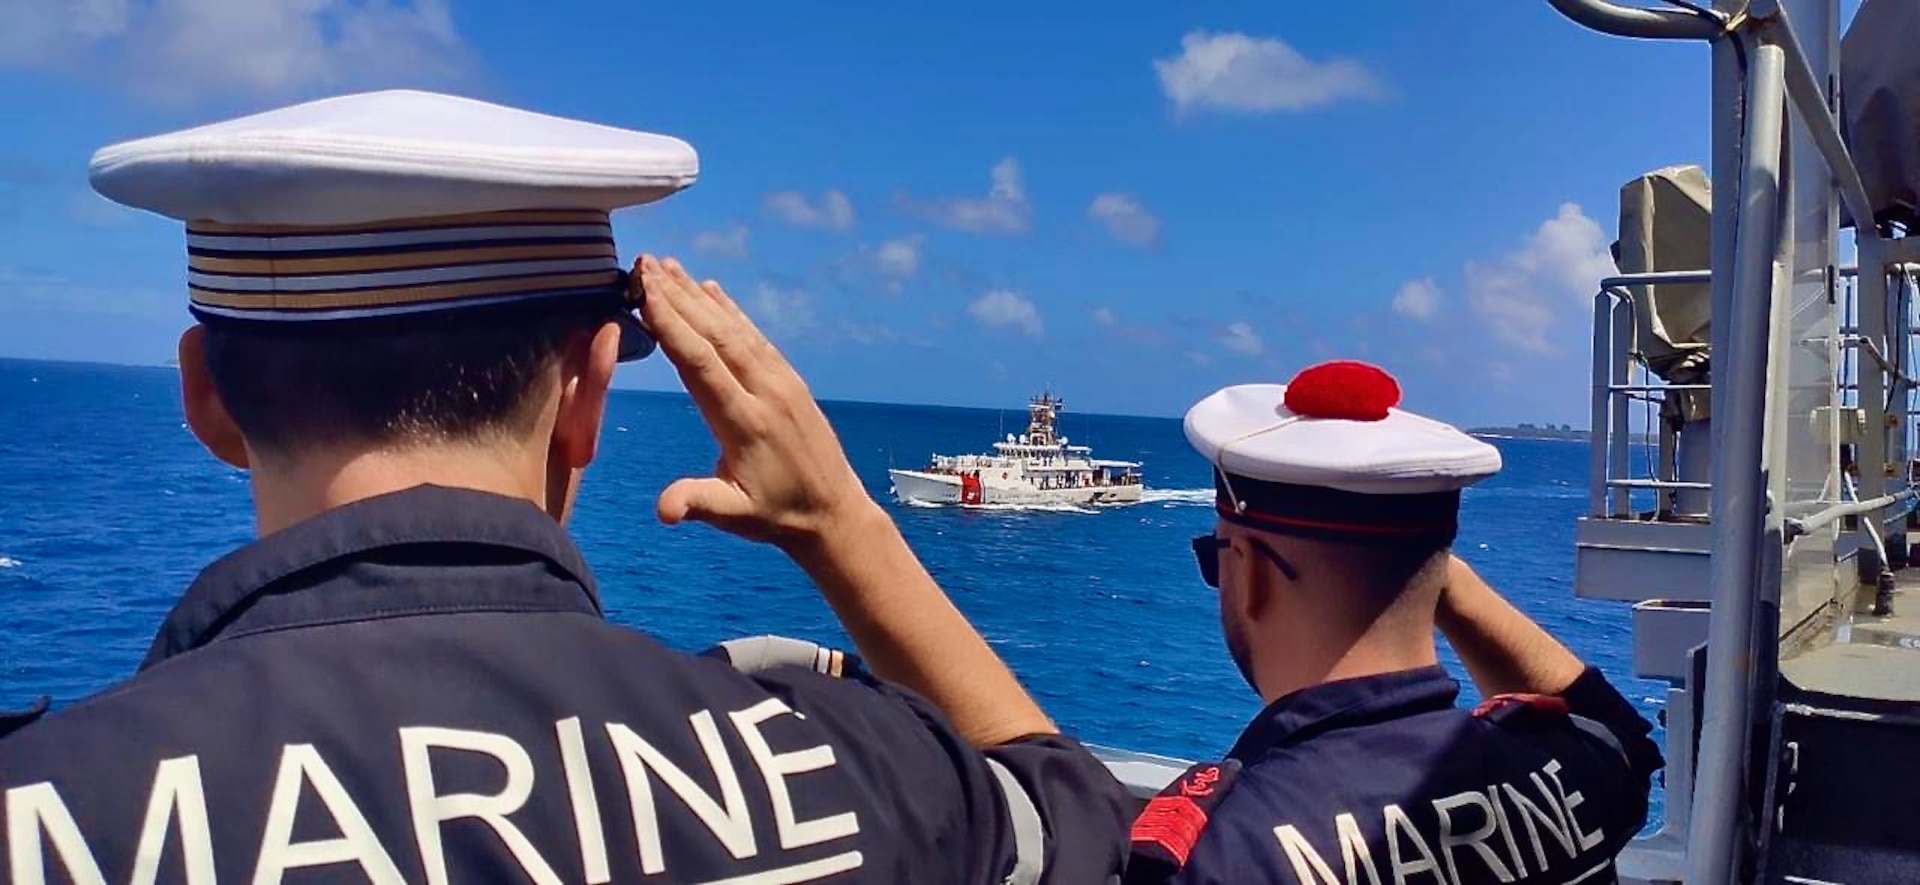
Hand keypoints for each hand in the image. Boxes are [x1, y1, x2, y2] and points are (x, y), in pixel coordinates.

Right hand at [634, 255, 878, 547]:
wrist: (835, 512)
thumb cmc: (779, 515)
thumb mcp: (736, 517)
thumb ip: (698, 504)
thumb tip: (663, 510)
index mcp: (744, 422)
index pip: (700, 363)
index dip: (670, 323)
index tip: (643, 289)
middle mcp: (765, 391)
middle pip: (714, 333)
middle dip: (676, 295)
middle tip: (643, 262)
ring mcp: (781, 381)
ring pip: (735, 328)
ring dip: (699, 295)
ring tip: (667, 266)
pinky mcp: (790, 380)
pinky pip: (755, 336)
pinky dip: (730, 310)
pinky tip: (710, 289)